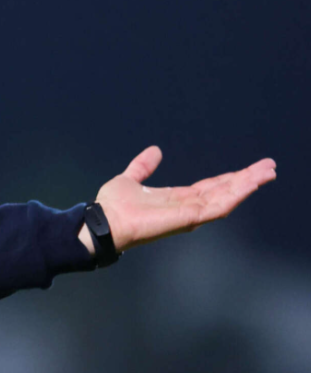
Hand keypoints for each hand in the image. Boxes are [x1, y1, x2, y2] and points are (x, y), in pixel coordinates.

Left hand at [87, 146, 276, 252]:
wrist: (103, 222)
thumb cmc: (113, 206)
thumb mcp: (130, 179)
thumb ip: (143, 166)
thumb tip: (155, 150)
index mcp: (176, 199)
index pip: (210, 188)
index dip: (229, 178)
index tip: (249, 170)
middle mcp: (186, 208)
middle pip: (223, 192)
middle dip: (246, 180)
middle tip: (269, 168)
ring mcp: (189, 215)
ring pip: (226, 198)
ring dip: (247, 185)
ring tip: (267, 172)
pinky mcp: (188, 219)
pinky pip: (217, 207)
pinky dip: (235, 195)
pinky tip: (248, 184)